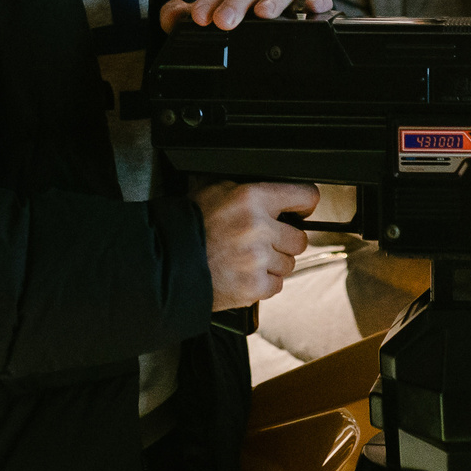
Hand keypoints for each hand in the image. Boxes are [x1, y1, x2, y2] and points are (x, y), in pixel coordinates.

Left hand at [159, 0, 333, 31]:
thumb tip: (170, 16)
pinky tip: (312, 9)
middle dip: (236, 2)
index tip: (198, 18)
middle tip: (223, 22)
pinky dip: (317, 1)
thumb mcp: (204, 22)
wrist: (256, 42)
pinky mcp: (308, 12)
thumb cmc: (230, 26)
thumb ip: (181, 17)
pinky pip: (318, 0)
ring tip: (263, 15)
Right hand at [197, 179, 316, 309]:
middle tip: (264, 241)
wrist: (165, 263)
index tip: (301, 210)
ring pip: (289, 264)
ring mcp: (257, 260)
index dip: (304, 204)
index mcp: (252, 198)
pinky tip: (245, 275)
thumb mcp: (212, 189)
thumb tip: (268, 183)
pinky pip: (276, 285)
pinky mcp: (253, 287)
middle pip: (299, 239)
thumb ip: (244, 187)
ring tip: (248, 259)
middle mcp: (258, 228)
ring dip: (273, 264)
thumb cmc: (187, 226)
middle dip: (284, 241)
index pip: (305, 196)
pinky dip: (264, 283)